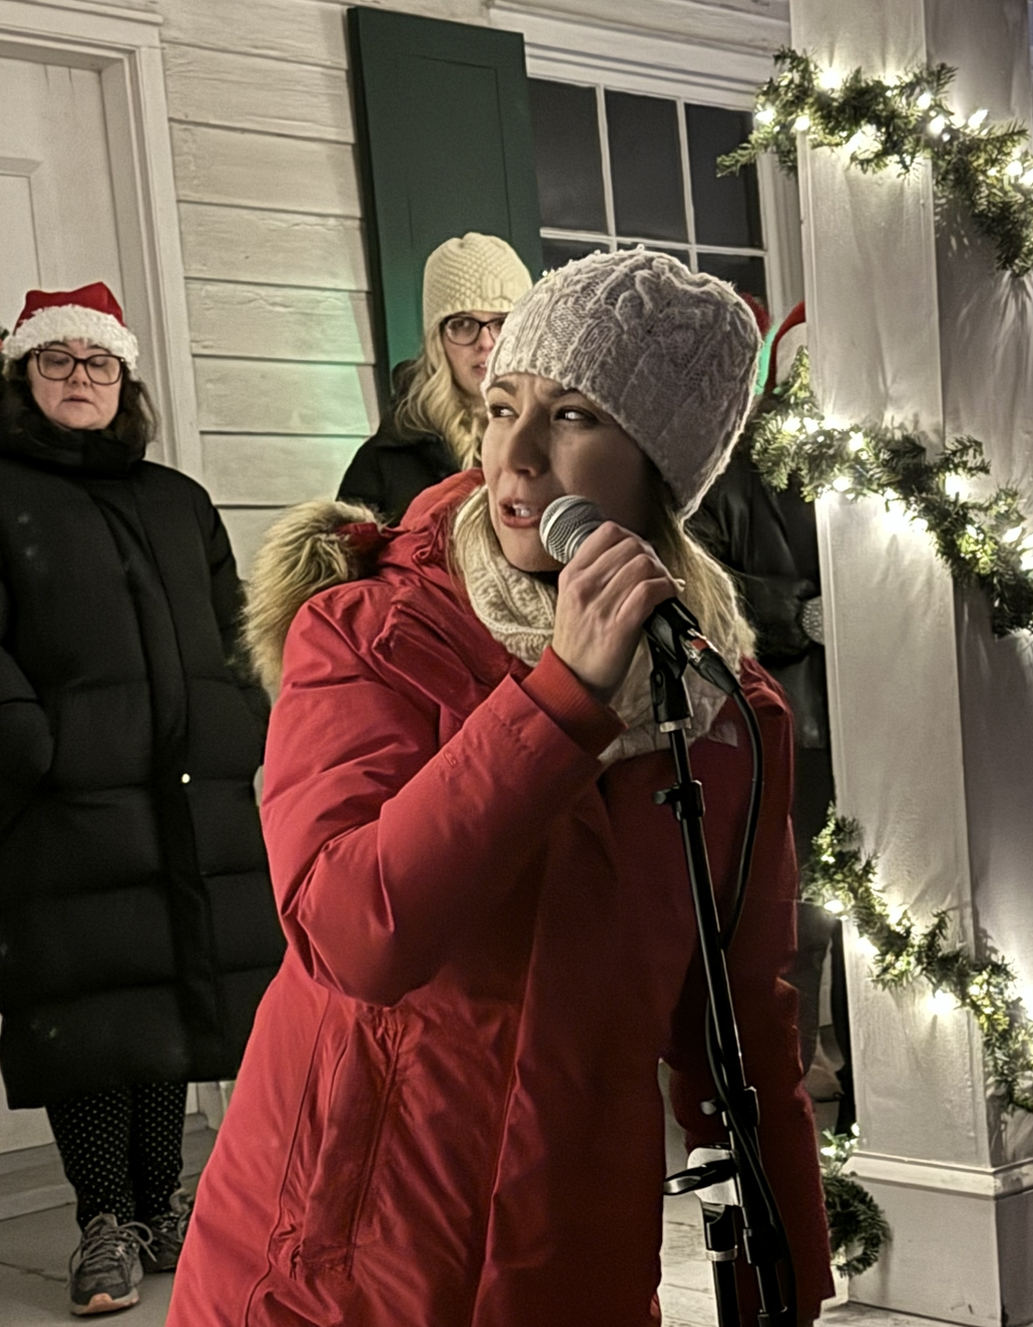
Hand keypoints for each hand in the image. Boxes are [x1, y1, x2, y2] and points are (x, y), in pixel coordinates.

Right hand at [550, 521, 677, 705]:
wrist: (573, 680)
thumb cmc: (578, 641)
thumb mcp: (571, 599)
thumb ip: (593, 574)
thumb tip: (630, 555)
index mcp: (571, 575)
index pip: (607, 532)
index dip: (633, 537)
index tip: (640, 553)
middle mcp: (583, 586)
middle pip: (631, 546)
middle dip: (652, 555)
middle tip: (655, 573)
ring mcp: (600, 606)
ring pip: (643, 565)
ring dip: (661, 573)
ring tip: (662, 586)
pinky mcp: (618, 626)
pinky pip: (648, 592)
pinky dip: (665, 589)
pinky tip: (666, 597)